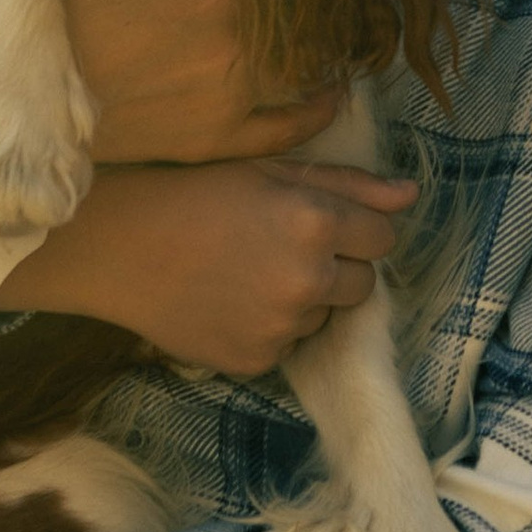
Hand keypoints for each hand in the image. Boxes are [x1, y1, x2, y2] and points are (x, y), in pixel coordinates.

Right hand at [0, 157, 416, 375]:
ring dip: (304, 297)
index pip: (384, 236)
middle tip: (283, 246)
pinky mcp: (256, 360)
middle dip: (339, 265)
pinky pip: (287, 344)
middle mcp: (308, 279)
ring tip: (248, 271)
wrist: (120, 246)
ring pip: (324, 314)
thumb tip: (411, 196)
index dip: (357, 227)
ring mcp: (283, 326)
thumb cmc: (195, 191)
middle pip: (364, 283)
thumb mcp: (271, 170)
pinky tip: (230, 299)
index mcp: (317, 221)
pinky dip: (270, 326)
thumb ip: (349, 184)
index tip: (321, 221)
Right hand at [66, 0, 341, 164]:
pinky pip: (289, 126)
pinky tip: (333, 91)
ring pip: (304, 65)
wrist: (30, 95)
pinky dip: (318, 109)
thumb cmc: (65, 11)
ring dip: (323, 48)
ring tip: (339, 32)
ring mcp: (231, 95)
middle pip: (302, 11)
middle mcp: (236, 40)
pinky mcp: (219, 140)